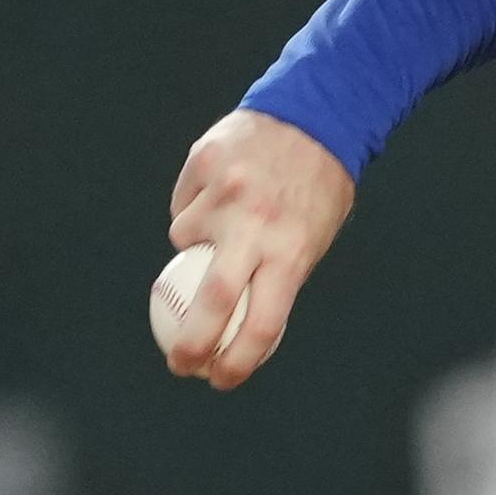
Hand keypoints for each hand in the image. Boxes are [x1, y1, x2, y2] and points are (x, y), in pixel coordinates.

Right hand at [162, 110, 353, 387]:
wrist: (314, 116)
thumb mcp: (311, 238)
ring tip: (229, 217)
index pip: (261, 325)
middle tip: (180, 362)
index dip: (236, 362)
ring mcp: (225, 195)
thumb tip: (233, 324)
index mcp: (291, 253)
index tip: (219, 378)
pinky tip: (221, 190)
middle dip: (190, 343)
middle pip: (210, 302)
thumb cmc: (316, 190)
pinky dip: (195, 205)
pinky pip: (184, 202)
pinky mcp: (203, 166)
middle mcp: (256, 228)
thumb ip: (274, 274)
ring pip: (185, 239)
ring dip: (196, 241)